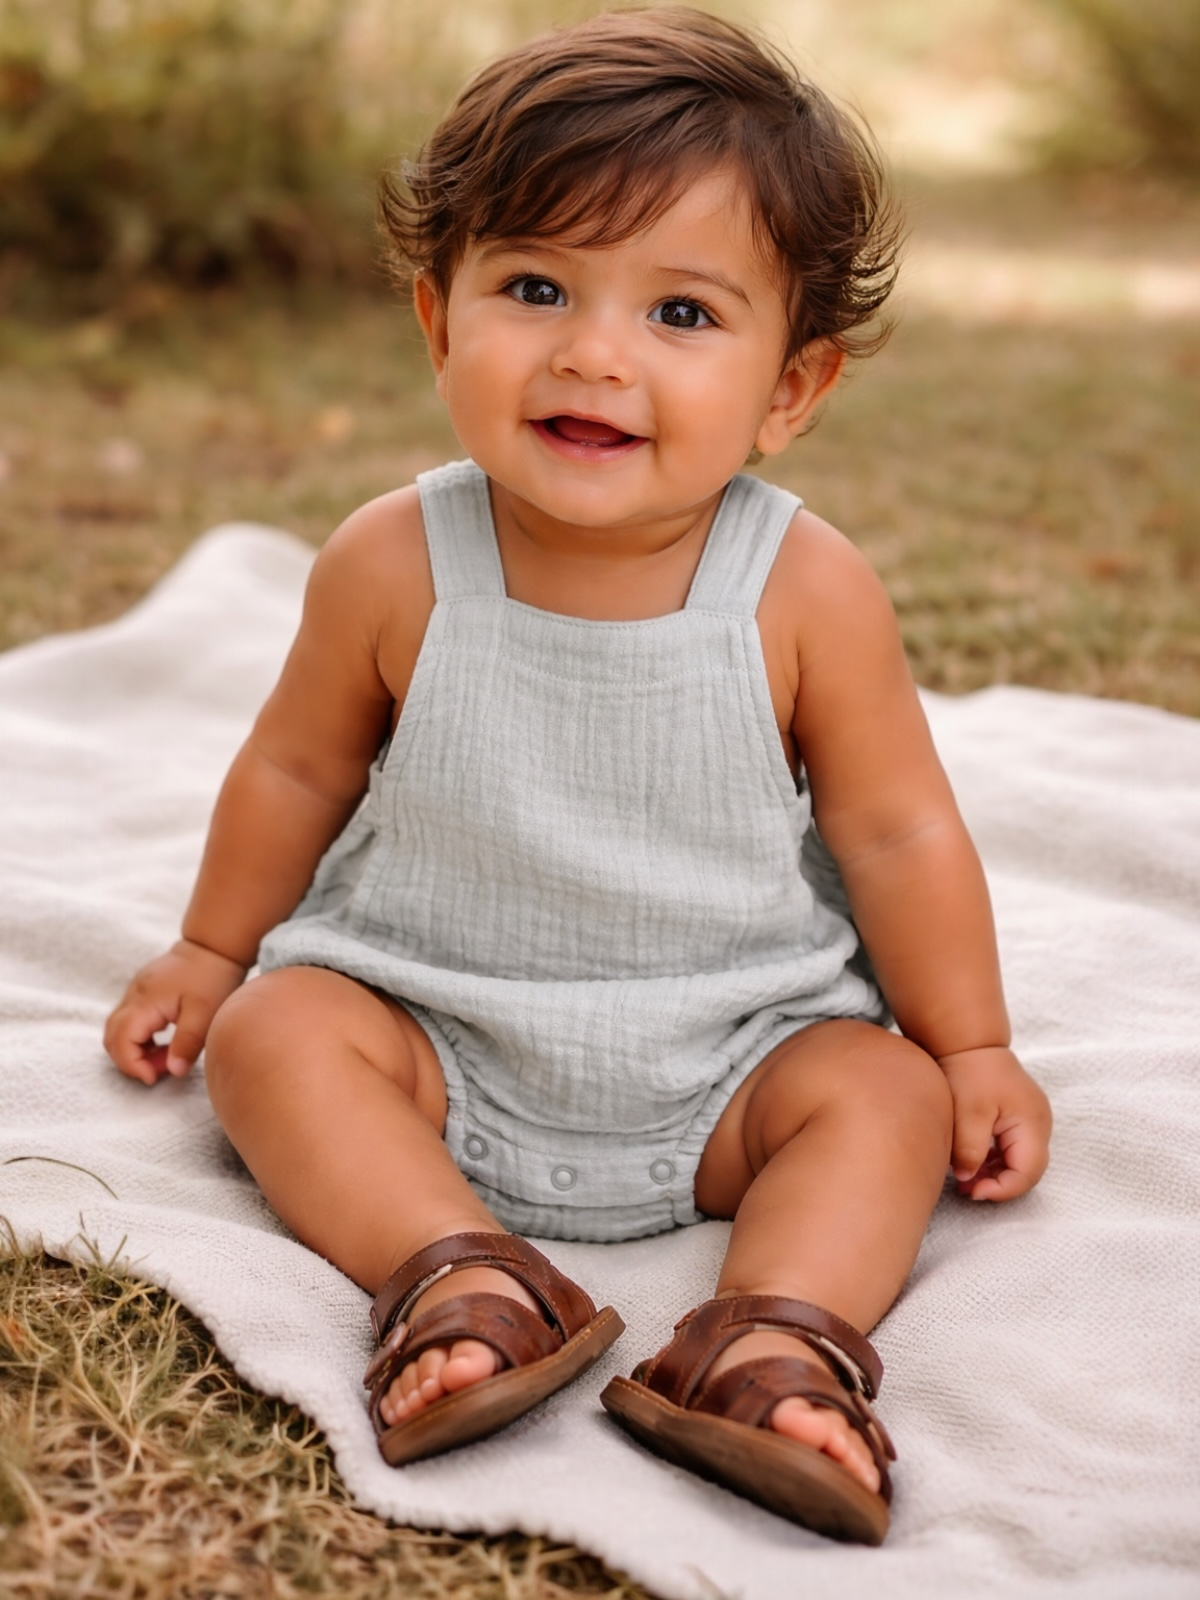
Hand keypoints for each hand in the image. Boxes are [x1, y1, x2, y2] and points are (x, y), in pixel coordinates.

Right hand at [103, 939, 246, 1085]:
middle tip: (161, 1069)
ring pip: (118, 1029)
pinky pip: (129, 1020)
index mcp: (146, 1001)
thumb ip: (187, 1044)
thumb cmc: (212, 977)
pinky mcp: (143, 991)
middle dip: (131, 1060)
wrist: (214, 945)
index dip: (132, 1065)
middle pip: (112, 1037)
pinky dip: (140, 1038)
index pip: (121, 1040)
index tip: (154, 1078)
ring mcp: (136, 992)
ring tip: (166, 1056)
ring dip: (135, 1049)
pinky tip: (165, 1041)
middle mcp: (134, 996)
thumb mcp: (204, 1014)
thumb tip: (174, 1071)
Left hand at [938, 1045, 1051, 1201]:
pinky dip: (995, 1161)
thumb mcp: (967, 1114)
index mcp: (1032, 1123)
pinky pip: (1013, 1150)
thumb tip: (968, 1180)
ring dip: (996, 1175)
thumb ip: (970, 1151)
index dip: (1002, 1189)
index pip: (1027, 1172)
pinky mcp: (1020, 1119)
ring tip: (966, 1179)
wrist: (968, 1043)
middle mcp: (1039, 1124)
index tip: (972, 1192)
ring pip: (1020, 1162)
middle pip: (1028, 1170)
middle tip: (968, 1189)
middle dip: (999, 1185)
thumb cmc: (968, 1073)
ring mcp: (1032, 1121)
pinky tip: (973, 1164)